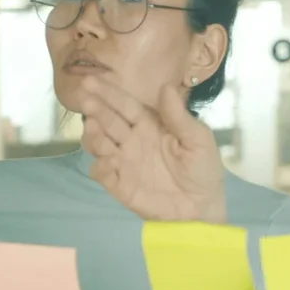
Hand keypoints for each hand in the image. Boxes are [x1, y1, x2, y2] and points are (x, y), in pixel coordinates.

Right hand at [77, 77, 226, 223]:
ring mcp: (124, 163)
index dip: (108, 93)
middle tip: (87, 102)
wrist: (202, 208)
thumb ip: (179, 116)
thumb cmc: (202, 170)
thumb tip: (166, 87)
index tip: (91, 81)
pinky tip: (109, 161)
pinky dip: (100, 166)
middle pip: (108, 121)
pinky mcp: (120, 186)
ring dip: (93, 136)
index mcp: (149, 125)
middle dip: (96, 110)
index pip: (125, 105)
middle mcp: (131, 141)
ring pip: (99, 144)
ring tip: (93, 128)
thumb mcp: (198, 139)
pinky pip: (102, 174)